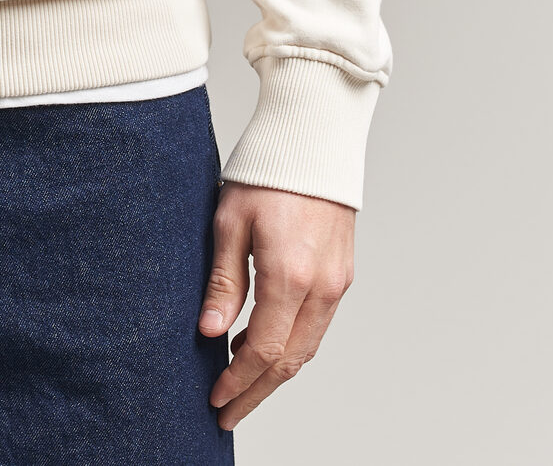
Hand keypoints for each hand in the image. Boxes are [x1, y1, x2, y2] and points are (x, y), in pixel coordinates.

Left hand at [198, 180, 354, 430]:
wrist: (314, 138)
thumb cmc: (267, 170)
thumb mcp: (230, 220)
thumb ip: (223, 280)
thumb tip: (209, 331)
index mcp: (290, 274)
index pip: (263, 350)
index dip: (238, 381)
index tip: (216, 399)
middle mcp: (321, 286)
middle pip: (289, 361)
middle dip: (256, 392)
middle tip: (227, 413)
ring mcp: (337, 283)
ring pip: (306, 348)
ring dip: (275, 374)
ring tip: (241, 386)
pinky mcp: (342, 274)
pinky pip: (317, 326)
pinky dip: (292, 346)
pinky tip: (264, 345)